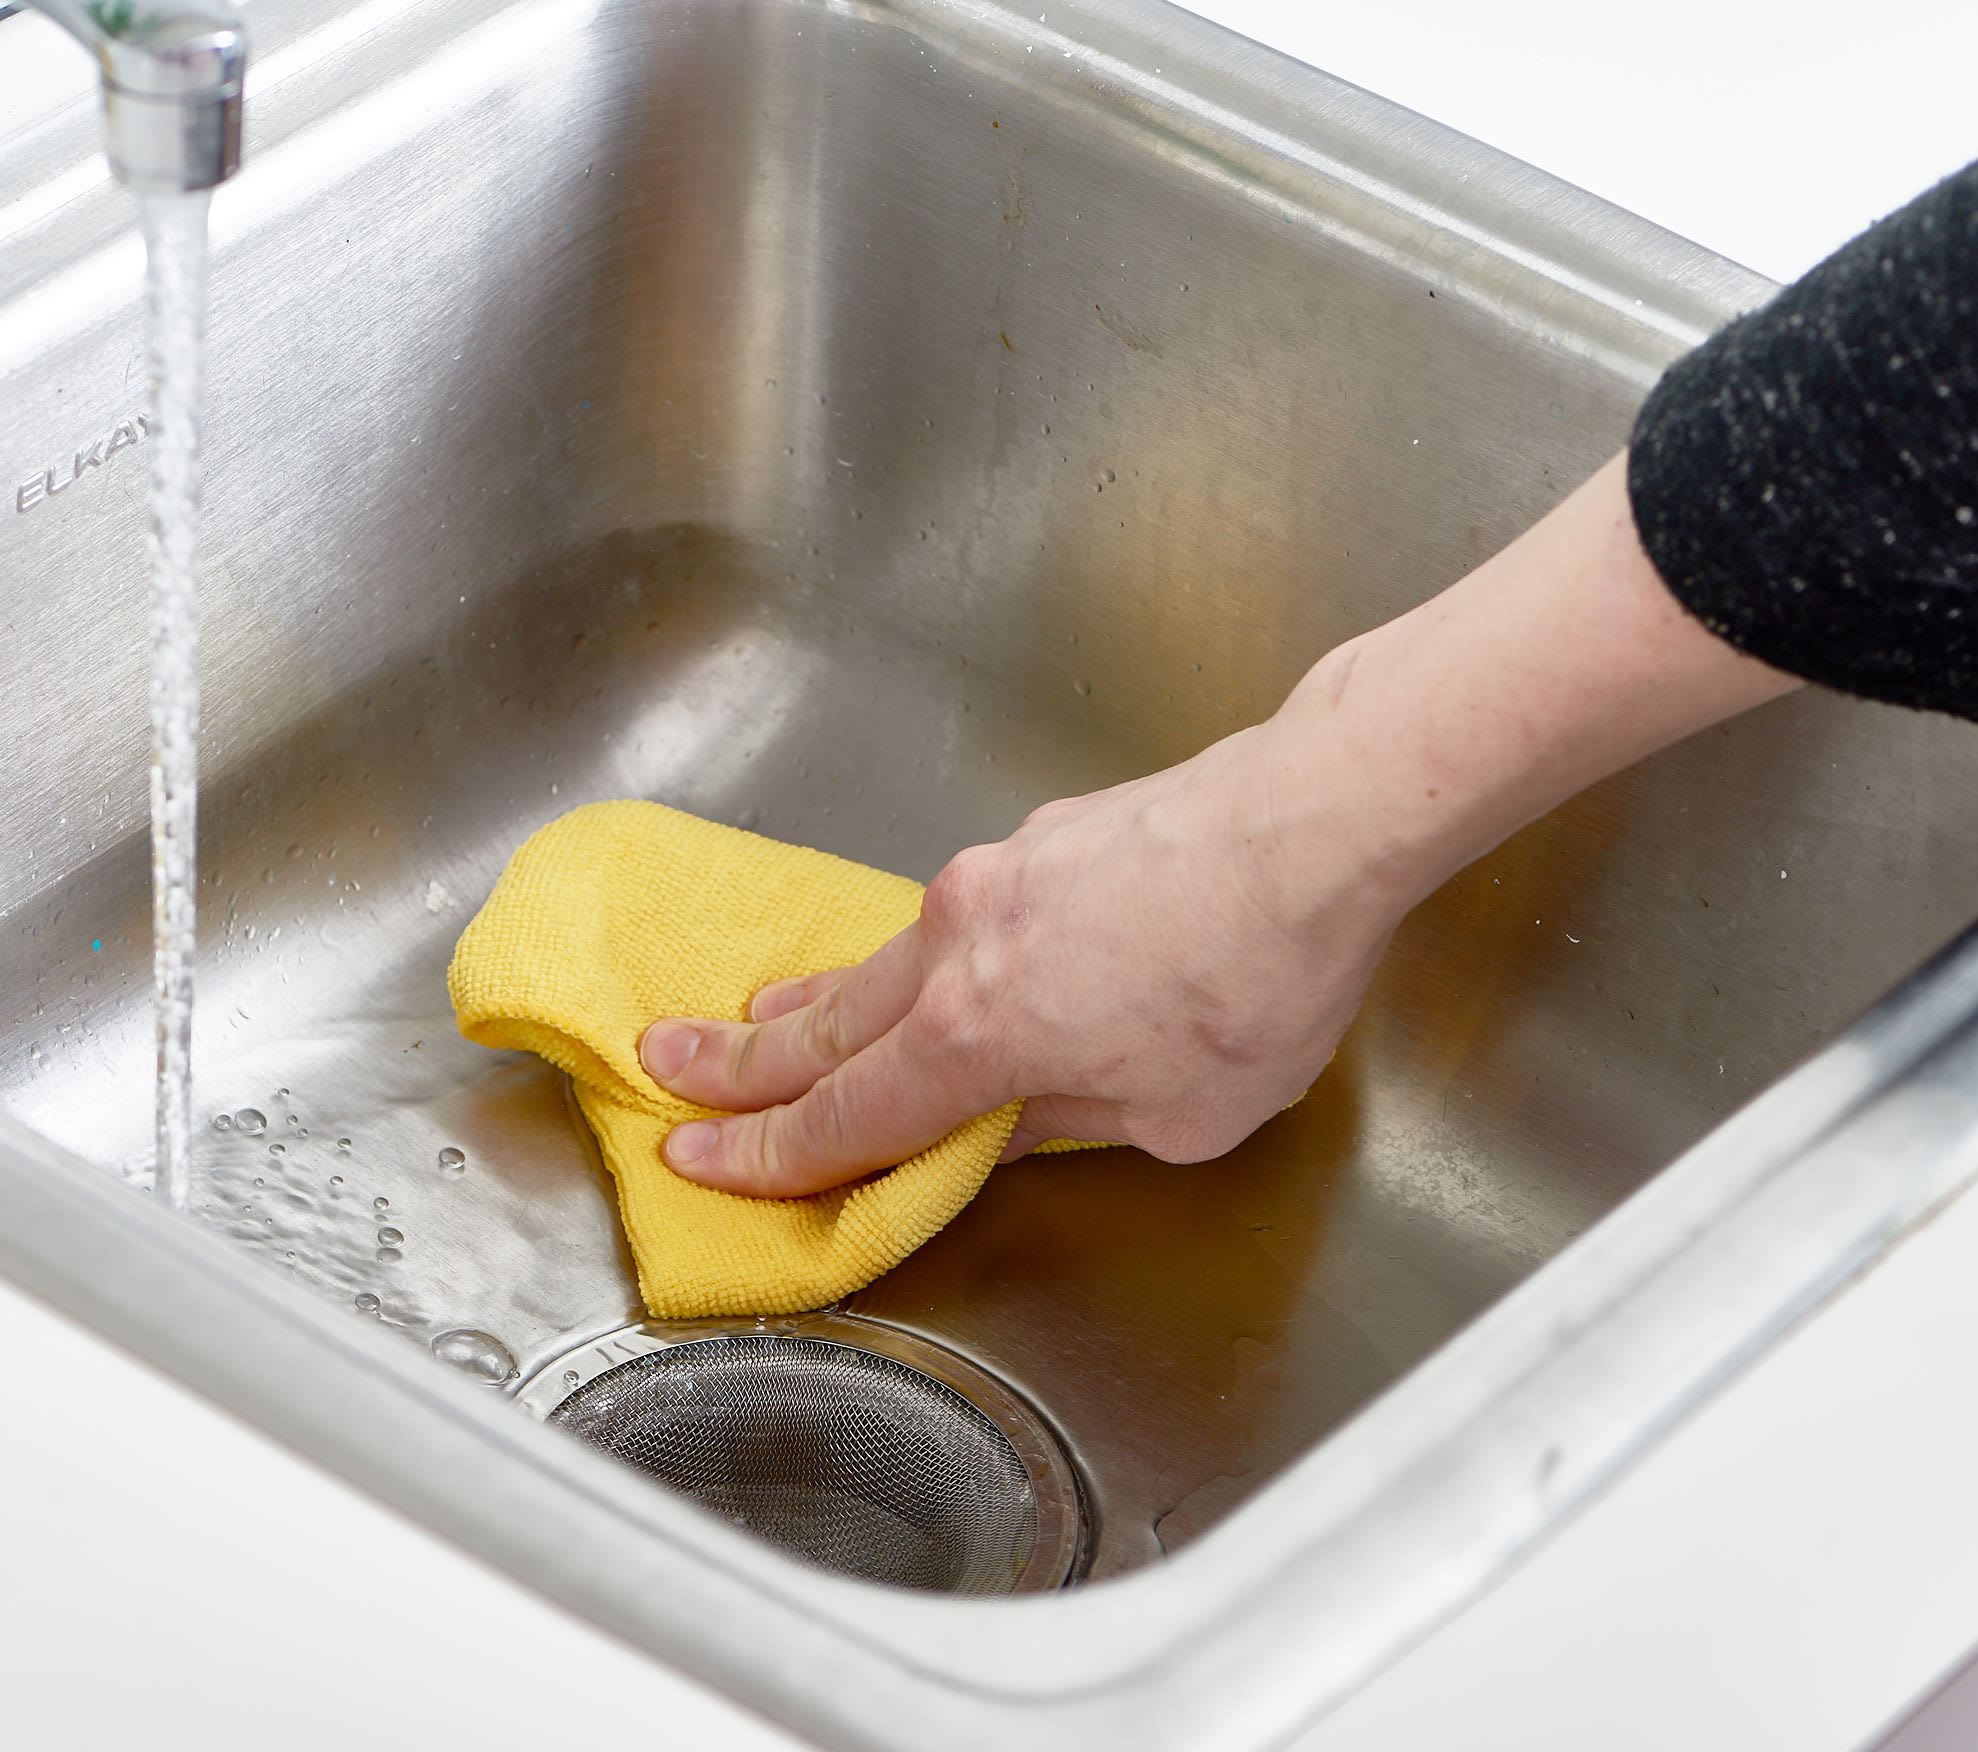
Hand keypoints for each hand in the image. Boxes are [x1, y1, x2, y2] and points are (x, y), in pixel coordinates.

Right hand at [640, 453, 1796, 1198]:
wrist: (1314, 819)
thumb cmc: (1262, 976)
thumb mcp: (1178, 1114)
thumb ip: (1074, 1121)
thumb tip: (1018, 1113)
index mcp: (979, 1034)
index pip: (845, 1117)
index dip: (766, 1152)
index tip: (699, 1157)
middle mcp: (960, 948)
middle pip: (824, 1024)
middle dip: (738, 1061)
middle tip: (664, 1068)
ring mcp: (992, 881)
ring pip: (879, 960)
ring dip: (812, 1000)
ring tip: (758, 1019)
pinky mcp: (1036, 843)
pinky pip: (947, 919)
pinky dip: (910, 957)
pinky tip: (919, 970)